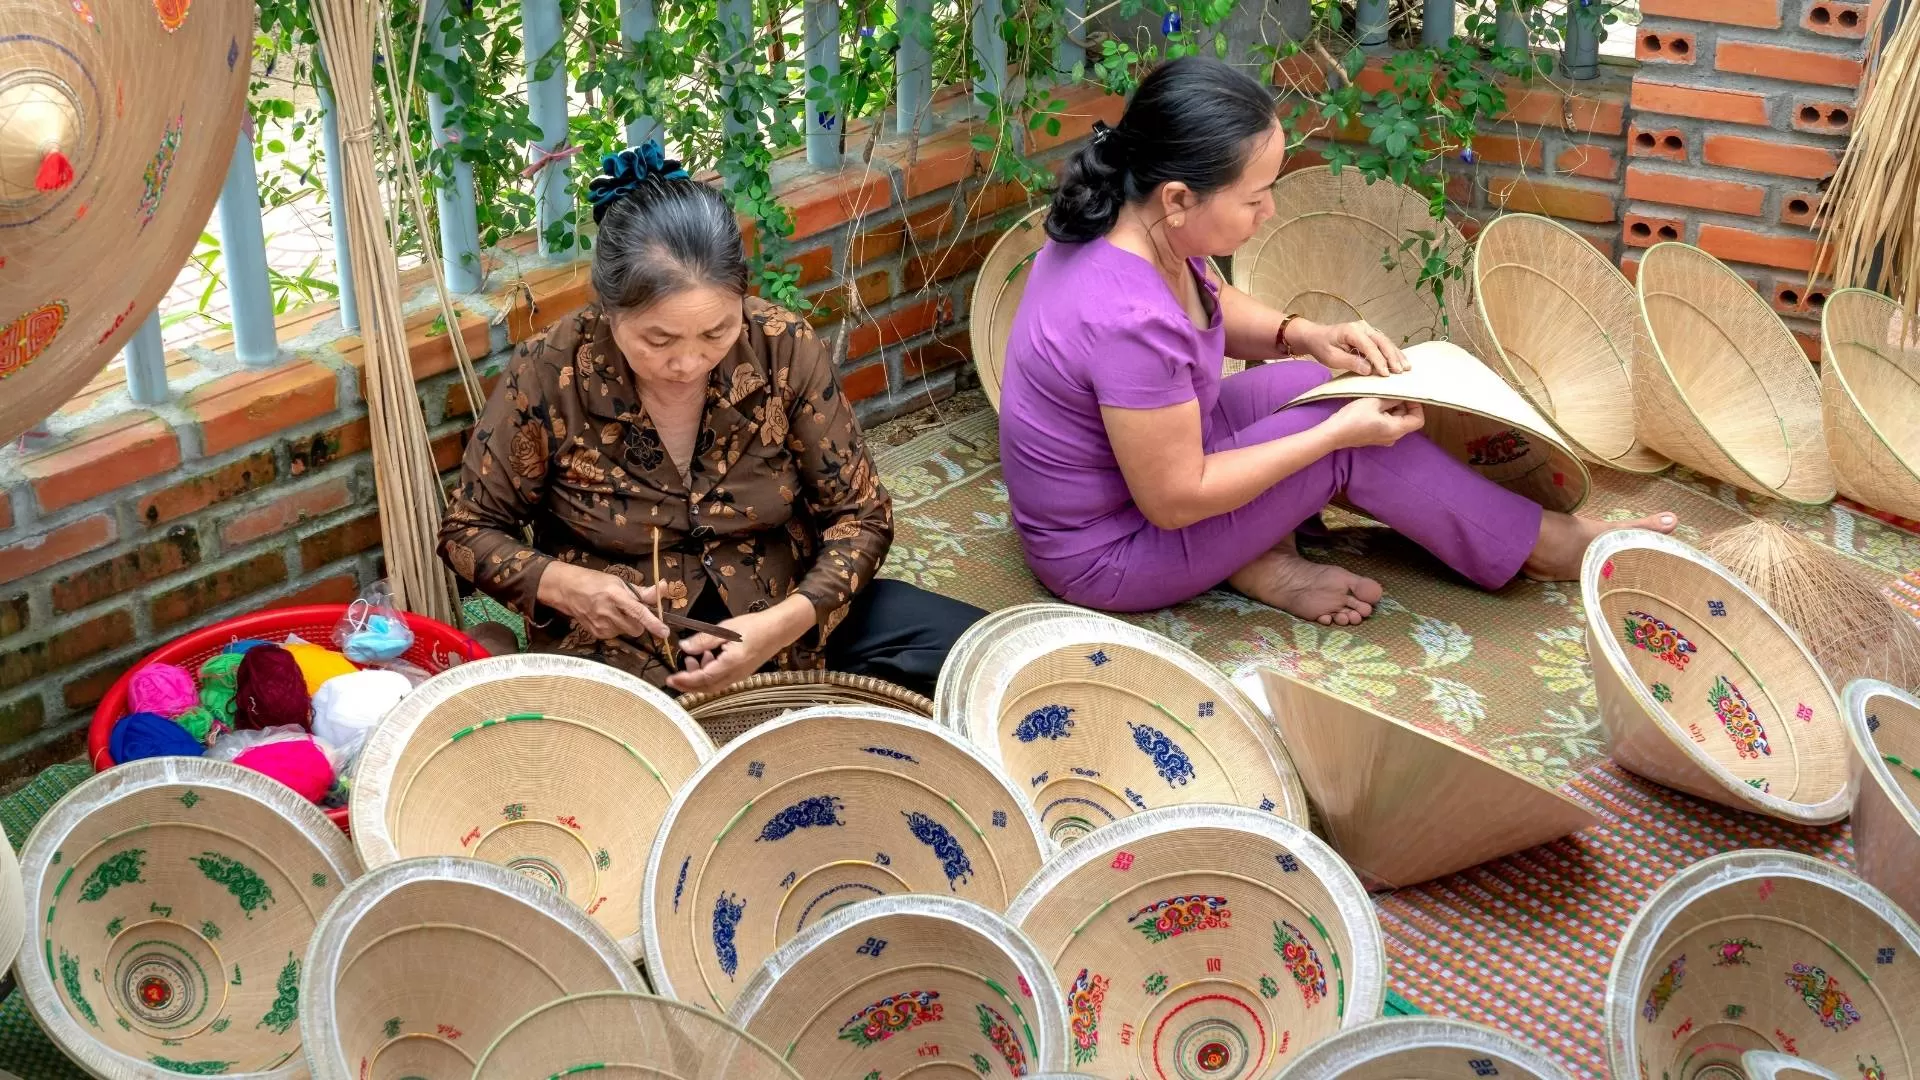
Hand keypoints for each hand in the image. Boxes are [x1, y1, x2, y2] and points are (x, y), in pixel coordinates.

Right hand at [537, 561, 670, 640]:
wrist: (567, 590)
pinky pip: (616, 635)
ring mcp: (600, 625)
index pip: (638, 612)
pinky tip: (607, 617)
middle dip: (640, 623)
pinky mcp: (596, 634)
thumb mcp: (619, 582)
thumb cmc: (595, 582)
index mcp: (615, 595)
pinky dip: (617, 628)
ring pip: (627, 632)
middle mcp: (607, 612)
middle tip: (633, 611)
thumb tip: (664, 588)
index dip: (653, 623)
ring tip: (616, 612)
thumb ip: (642, 591)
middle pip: (636, 628)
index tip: (664, 632)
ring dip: (628, 624)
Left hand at [666, 597, 815, 693]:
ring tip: (692, 659)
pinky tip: (707, 657)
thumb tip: (684, 646)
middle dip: (688, 685)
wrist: (778, 630)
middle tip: (673, 678)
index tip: (671, 678)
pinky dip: (709, 674)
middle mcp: (735, 674)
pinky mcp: (741, 673)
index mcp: (731, 663)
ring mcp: (739, 676)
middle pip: (707, 688)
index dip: (686, 680)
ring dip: (699, 678)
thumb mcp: (725, 629)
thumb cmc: (754, 626)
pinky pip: (721, 680)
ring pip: (714, 685)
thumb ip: (703, 640)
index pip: (703, 678)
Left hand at [1293, 319, 1407, 375]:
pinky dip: (1393, 353)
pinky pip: (1384, 343)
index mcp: (1351, 331)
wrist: (1316, 336)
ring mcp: (1368, 329)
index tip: (1385, 374)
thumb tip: (1369, 370)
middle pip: (1381, 341)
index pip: (1369, 346)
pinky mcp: (1370, 334)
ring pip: (1386, 341)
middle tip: (1399, 372)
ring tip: (1406, 368)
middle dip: (1392, 357)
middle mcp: (1362, 327)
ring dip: (1396, 355)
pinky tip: (1402, 361)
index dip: (1378, 360)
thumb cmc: (1322, 347)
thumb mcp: (1331, 358)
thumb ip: (1350, 362)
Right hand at [1328, 397, 1423, 447]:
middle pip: (1407, 419)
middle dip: (1403, 404)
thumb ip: (1392, 398)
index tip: (1407, 394)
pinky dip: (1385, 413)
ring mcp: (1384, 438)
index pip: (1418, 419)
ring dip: (1392, 407)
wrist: (1333, 434)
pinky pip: (1387, 423)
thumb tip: (1402, 394)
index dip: (1416, 405)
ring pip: (1396, 420)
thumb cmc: (1353, 418)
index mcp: (1396, 430)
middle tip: (1394, 391)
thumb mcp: (1374, 402)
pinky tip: (1375, 403)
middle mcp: (1393, 437)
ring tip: (1382, 395)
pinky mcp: (1375, 436)